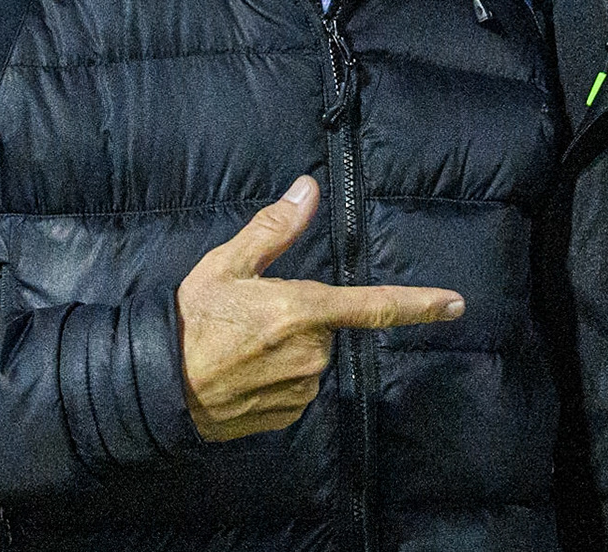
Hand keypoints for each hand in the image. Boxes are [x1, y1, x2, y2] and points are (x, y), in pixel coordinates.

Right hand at [174, 176, 464, 440]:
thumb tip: (308, 191)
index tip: (455, 303)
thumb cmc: (189, 321)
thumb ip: (274, 230)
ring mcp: (299, 390)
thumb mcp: (226, 265)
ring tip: (241, 348)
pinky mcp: (285, 416)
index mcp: (300, 311)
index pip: (373, 306)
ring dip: (288, 351)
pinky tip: (244, 374)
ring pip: (312, 360)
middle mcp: (308, 354)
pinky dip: (277, 378)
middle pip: (328, 329)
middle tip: (253, 318)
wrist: (153, 387)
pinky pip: (296, 389)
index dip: (418, 304)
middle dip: (302, 319)